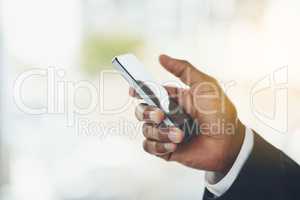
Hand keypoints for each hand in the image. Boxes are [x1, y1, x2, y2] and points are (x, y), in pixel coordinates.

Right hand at [130, 55, 244, 173]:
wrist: (229, 143)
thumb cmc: (220, 112)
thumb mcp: (204, 85)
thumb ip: (183, 69)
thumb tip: (161, 57)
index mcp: (173, 99)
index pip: (149, 93)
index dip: (138, 90)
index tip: (133, 90)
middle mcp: (167, 115)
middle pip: (142, 111)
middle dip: (147, 113)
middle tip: (160, 115)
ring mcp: (166, 132)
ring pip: (146, 130)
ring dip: (160, 132)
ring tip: (179, 135)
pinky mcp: (167, 149)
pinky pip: (149, 146)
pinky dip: (159, 146)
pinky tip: (174, 145)